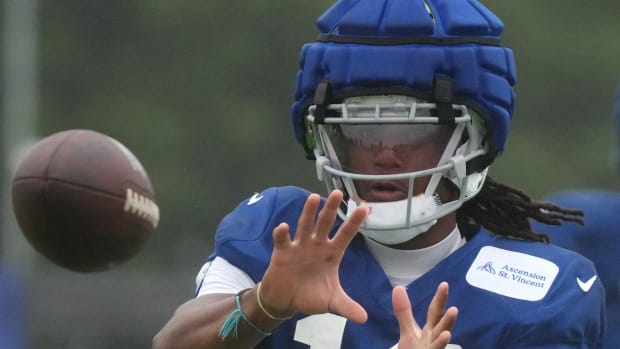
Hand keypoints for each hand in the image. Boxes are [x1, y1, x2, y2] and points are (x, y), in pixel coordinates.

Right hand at [259, 190, 368, 322]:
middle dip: (332, 209)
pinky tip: (283, 227)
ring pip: (305, 225)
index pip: (345, 235)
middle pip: (325, 223)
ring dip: (309, 212)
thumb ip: (347, 307)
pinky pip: (282, 240)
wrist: (286, 301)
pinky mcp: (283, 251)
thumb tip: (365, 319)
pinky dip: (282, 233)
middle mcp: (316, 245)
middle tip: (338, 193)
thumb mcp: (331, 302)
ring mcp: (299, 246)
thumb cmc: (310, 296)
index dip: (354, 223)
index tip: (365, 208)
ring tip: (314, 198)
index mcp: (331, 253)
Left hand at [393, 282, 457, 348]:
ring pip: (440, 344)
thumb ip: (404, 312)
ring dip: (444, 338)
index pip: (435, 312)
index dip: (440, 299)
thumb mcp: (408, 331)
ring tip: (449, 333)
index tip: (444, 284)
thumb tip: (398, 287)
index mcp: (430, 330)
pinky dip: (437, 346)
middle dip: (448, 320)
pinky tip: (443, 339)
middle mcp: (434, 340)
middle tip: (454, 308)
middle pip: (441, 328)